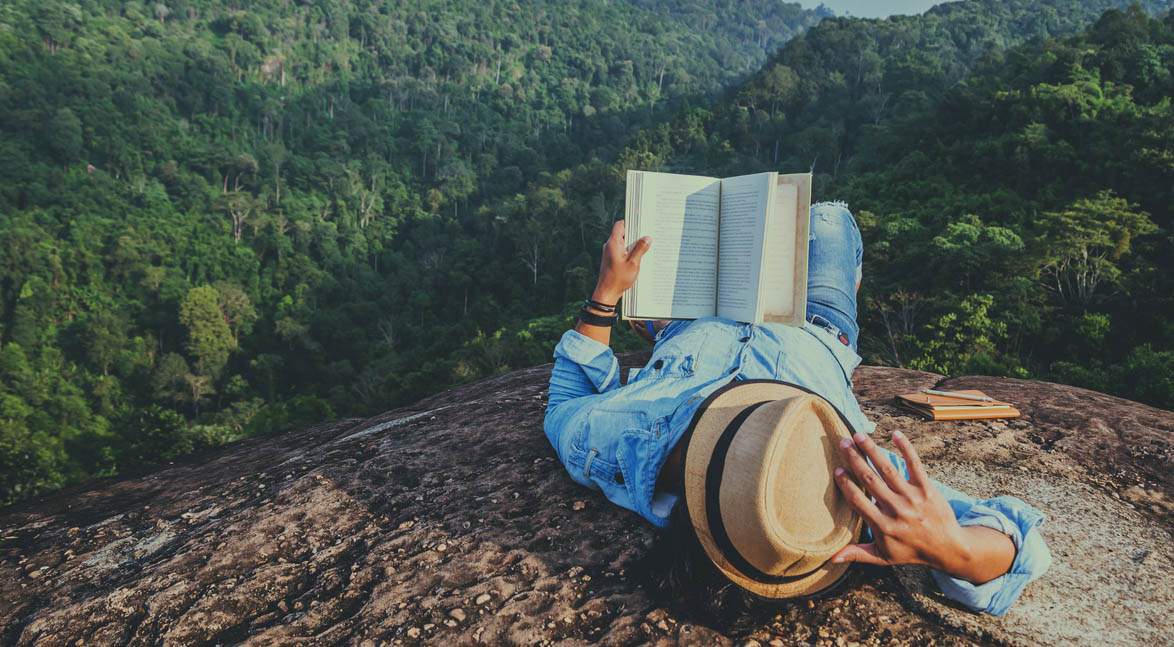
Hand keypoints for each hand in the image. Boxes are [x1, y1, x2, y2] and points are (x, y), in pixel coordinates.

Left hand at [593, 220, 650, 304]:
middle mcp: (610, 246)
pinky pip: (622, 251)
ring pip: (623, 243)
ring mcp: (610, 253)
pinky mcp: (612, 259)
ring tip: (645, 246)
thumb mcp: (633, 264)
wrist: (607, 293)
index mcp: (613, 244)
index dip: (630, 222)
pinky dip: (630, 251)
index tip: (641, 223)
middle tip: (647, 235)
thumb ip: (640, 249)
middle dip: (635, 234)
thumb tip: (647, 238)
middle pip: (622, 233)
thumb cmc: (618, 279)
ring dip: (633, 244)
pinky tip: (639, 257)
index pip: (620, 225)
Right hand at [831, 431, 1014, 583]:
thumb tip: (832, 558)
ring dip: (872, 450)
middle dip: (855, 460)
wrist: (948, 548)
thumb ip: (858, 554)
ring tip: (859, 435)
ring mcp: (912, 498)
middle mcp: (896, 510)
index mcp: (882, 526)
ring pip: (888, 469)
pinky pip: (915, 465)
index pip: (858, 500)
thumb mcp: (883, 557)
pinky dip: (906, 448)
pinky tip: (895, 434)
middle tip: (843, 443)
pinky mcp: (927, 489)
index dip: (846, 484)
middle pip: (870, 480)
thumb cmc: (911, 551)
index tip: (837, 470)